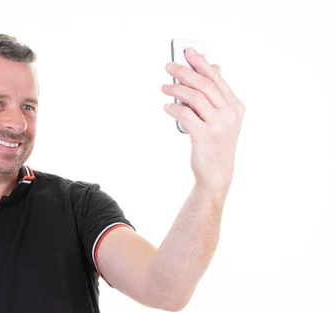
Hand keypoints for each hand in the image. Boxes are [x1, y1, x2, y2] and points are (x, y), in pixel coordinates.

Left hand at [161, 47, 245, 197]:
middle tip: (169, 66)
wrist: (217, 173)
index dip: (201, 63)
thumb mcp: (223, 119)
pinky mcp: (204, 135)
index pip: (217, 78)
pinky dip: (174, 108)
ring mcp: (218, 125)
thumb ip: (218, 96)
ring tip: (164, 87)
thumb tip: (215, 67)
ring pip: (194, 97)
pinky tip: (167, 106)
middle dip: (185, 72)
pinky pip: (185, 114)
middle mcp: (229, 114)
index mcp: (236, 107)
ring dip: (176, 89)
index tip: (188, 52)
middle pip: (204, 84)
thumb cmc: (216, 144)